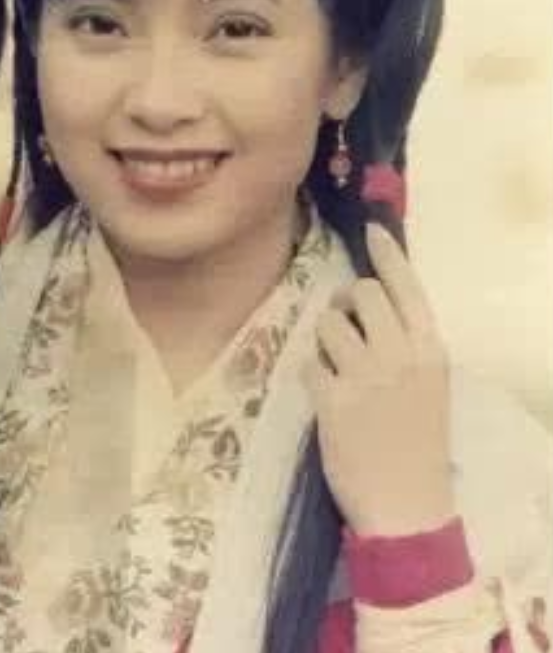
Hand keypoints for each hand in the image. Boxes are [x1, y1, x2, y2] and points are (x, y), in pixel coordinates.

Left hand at [300, 223, 455, 536]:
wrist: (407, 508)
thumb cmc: (417, 446)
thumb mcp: (427, 387)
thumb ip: (405, 345)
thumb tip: (367, 303)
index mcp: (429, 352)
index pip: (407, 288)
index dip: (387, 255)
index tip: (371, 229)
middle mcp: (399, 356)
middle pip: (361, 293)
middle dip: (347, 303)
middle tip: (346, 327)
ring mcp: (365, 376)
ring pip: (327, 322)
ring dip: (324, 338)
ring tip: (336, 367)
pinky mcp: (331, 399)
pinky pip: (308, 362)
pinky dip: (311, 375)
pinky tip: (324, 396)